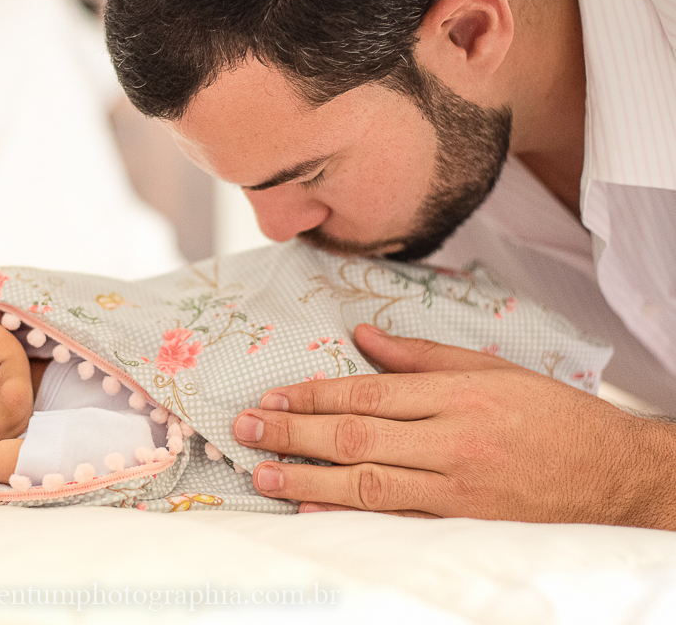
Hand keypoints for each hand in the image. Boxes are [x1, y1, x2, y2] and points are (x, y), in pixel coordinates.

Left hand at [232, 324, 675, 527]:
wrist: (611, 473)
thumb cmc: (549, 414)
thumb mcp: (489, 368)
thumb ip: (420, 355)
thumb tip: (362, 335)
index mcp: (455, 394)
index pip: (367, 394)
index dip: (313, 396)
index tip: (271, 398)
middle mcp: (450, 440)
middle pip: (356, 436)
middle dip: (293, 434)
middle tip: (244, 431)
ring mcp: (455, 487)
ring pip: (367, 482)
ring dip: (307, 479)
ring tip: (262, 473)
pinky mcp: (461, 520)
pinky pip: (395, 518)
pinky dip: (350, 514)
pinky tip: (312, 509)